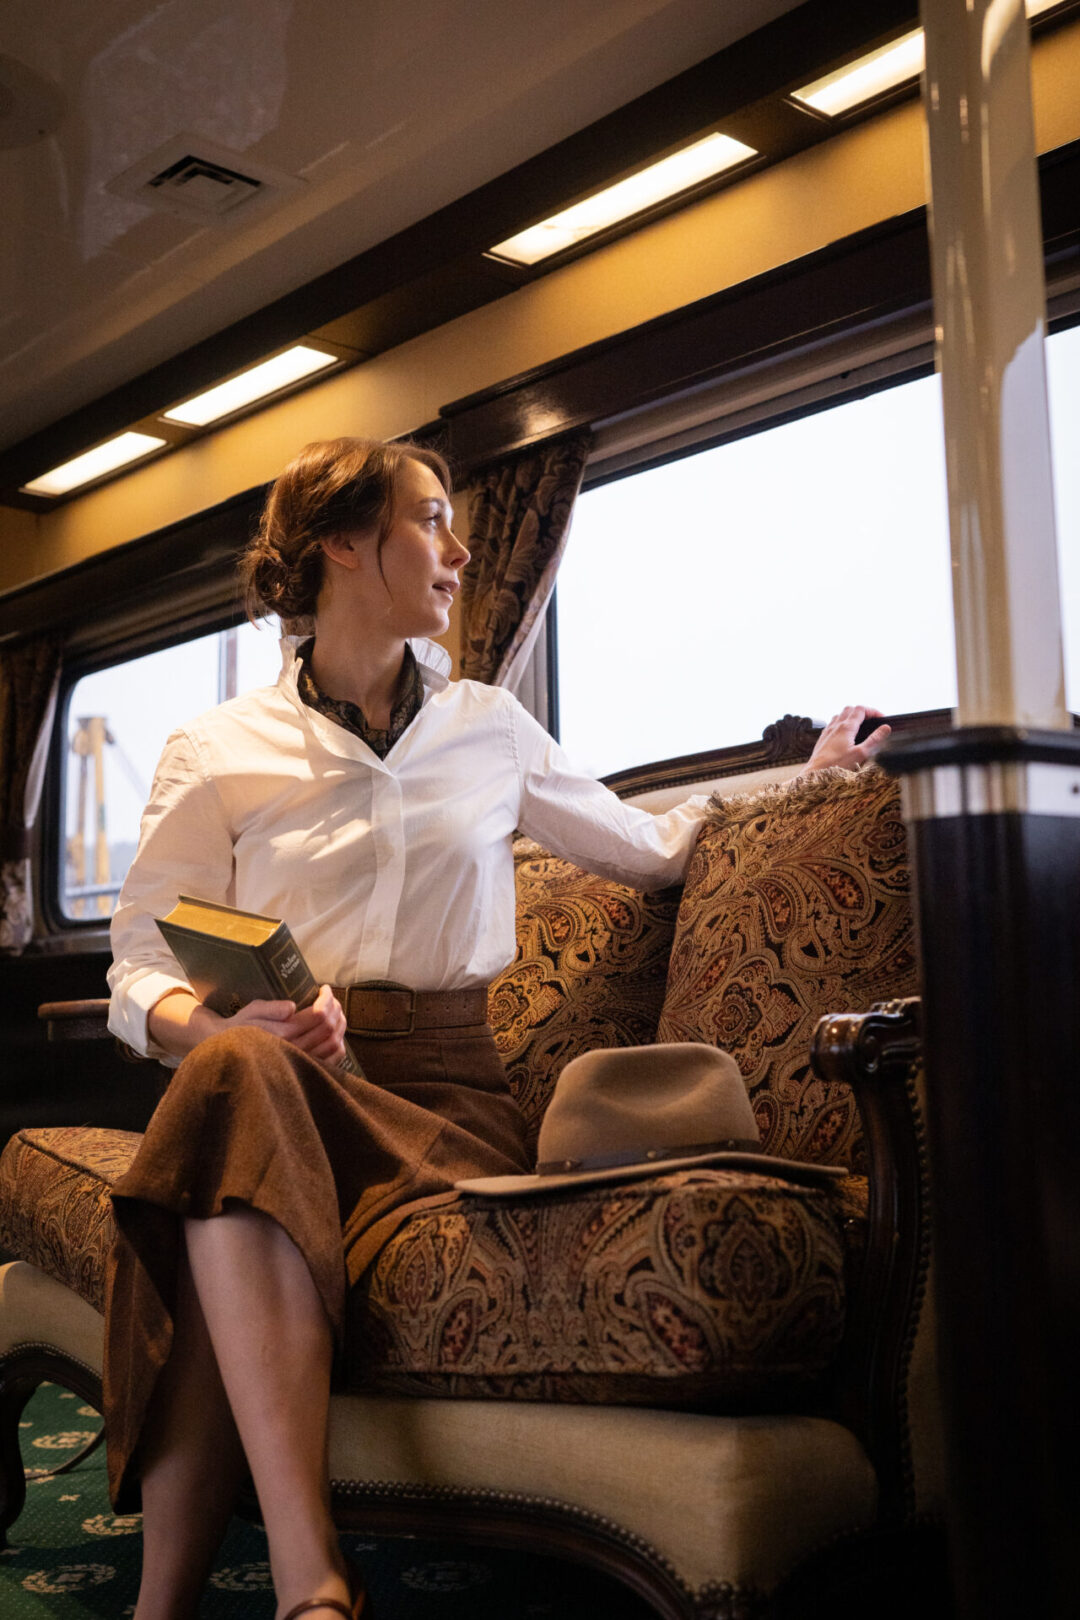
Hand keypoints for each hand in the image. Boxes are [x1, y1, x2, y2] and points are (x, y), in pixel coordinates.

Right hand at [227, 982, 348, 1068]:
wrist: (234, 1052)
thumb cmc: (243, 1026)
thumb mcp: (253, 1010)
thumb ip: (272, 1008)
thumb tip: (292, 1007)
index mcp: (284, 1033)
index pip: (319, 1014)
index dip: (327, 998)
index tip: (324, 988)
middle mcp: (295, 1050)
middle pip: (329, 1027)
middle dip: (335, 1007)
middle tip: (330, 997)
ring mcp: (302, 1062)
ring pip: (334, 1043)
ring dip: (340, 1023)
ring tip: (335, 1010)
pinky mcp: (306, 1069)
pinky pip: (333, 1059)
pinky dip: (340, 1042)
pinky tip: (334, 1031)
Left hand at [803, 706, 890, 773]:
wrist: (815, 774)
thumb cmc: (837, 766)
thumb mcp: (861, 754)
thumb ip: (874, 740)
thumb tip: (885, 728)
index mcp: (846, 727)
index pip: (861, 709)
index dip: (873, 711)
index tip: (881, 718)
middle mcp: (835, 726)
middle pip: (850, 709)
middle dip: (863, 711)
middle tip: (872, 720)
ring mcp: (827, 732)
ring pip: (840, 715)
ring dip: (851, 716)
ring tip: (860, 726)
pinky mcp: (823, 739)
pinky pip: (832, 724)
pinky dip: (841, 724)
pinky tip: (845, 735)